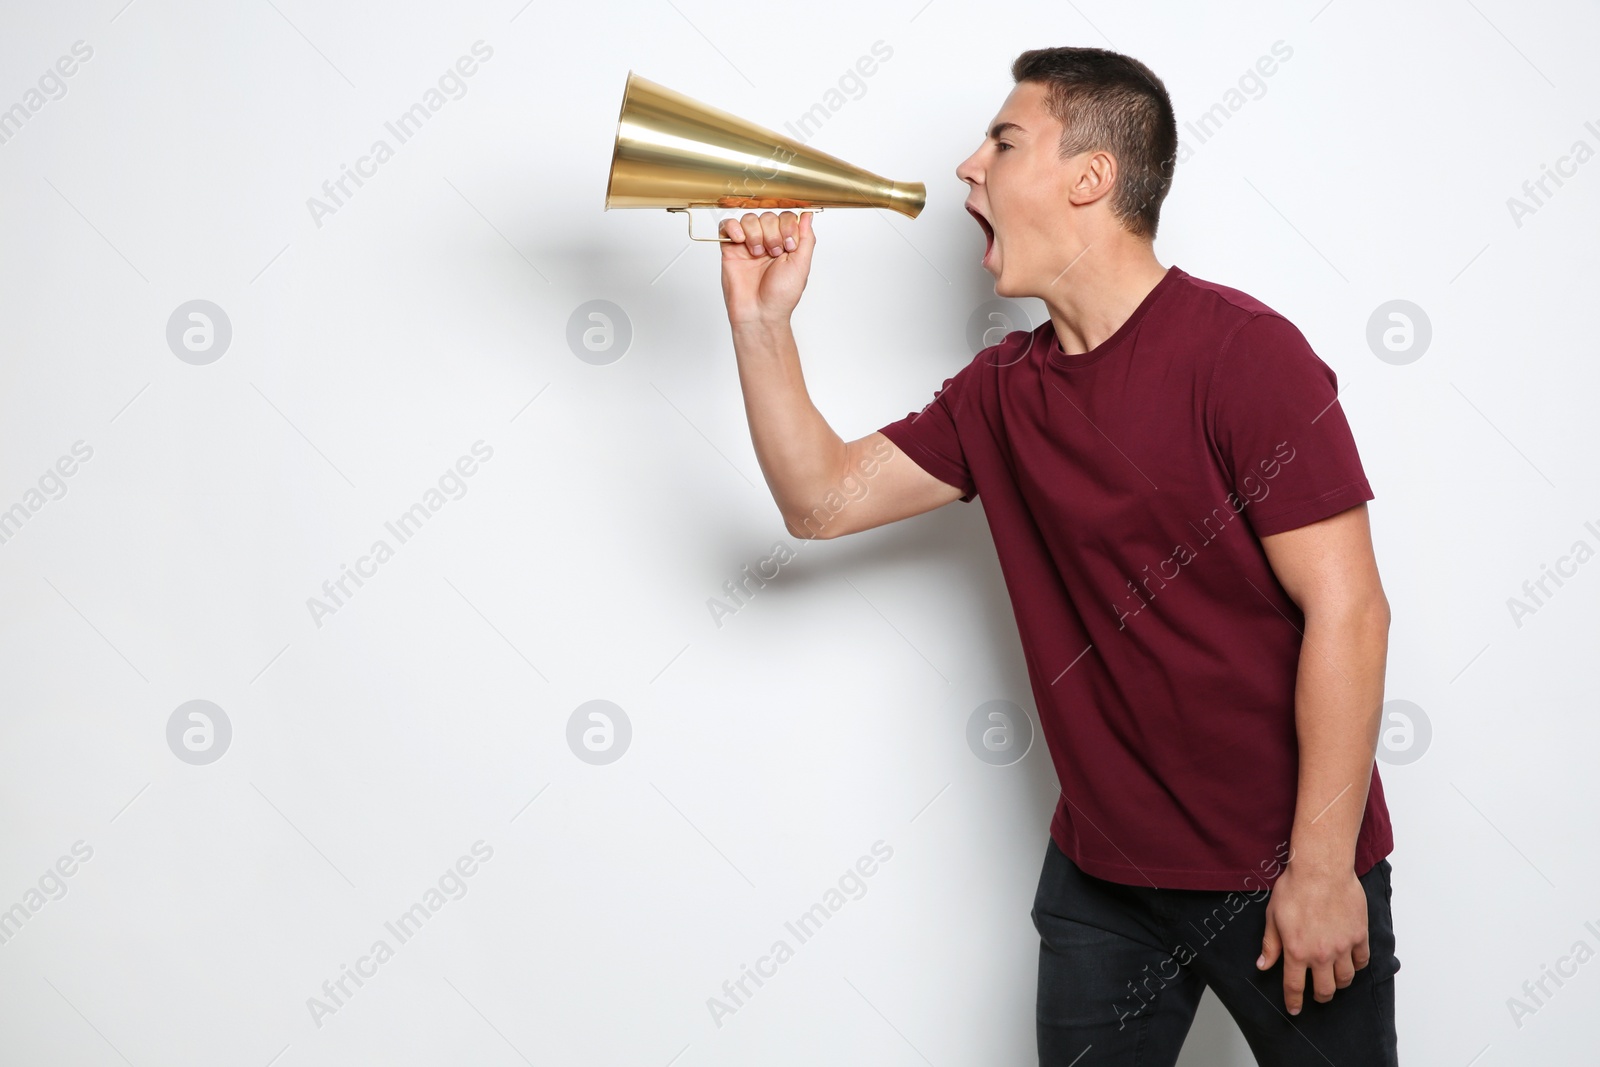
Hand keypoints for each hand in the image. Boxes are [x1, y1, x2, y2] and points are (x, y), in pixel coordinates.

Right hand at [719, 210, 814, 325]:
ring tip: (756, 253)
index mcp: (785, 244)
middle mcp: (767, 241)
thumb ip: (806, 238)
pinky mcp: (730, 249)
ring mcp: (748, 244)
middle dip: (772, 233)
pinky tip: (740, 241)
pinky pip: (727, 226)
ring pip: (749, 219)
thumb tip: (807, 216)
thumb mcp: (802, 265)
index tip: (788, 246)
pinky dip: (733, 228)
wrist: (759, 313)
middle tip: (772, 254)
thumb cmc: (781, 296)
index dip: (787, 227)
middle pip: (767, 216)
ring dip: (755, 233)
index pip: (786, 217)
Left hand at [1256, 863, 1369, 1014]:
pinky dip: (1356, 965)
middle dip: (1320, 997)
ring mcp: (1343, 947)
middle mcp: (1321, 954)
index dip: (1294, 1001)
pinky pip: (1361, 961)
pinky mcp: (1359, 936)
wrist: (1321, 870)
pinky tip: (1350, 962)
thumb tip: (1263, 965)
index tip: (1294, 1009)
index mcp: (1297, 951)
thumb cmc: (1294, 888)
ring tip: (1333, 979)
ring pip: (1345, 979)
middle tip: (1317, 995)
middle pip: (1324, 989)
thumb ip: (1270, 944)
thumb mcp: (1273, 917)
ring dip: (1338, 983)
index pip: (1294, 986)